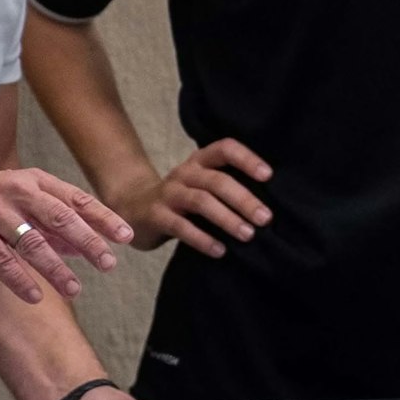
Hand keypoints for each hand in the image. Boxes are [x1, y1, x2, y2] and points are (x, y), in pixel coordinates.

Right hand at [0, 168, 132, 303]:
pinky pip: (1, 259)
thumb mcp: (19, 203)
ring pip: (32, 242)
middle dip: (88, 242)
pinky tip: (36, 296)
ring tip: (75, 289)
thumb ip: (52, 224)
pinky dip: (20, 279)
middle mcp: (17, 193)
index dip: (103, 218)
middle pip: (60, 218)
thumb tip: (86, 245)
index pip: (76, 199)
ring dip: (56, 268)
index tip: (126, 236)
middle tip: (109, 264)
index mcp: (33, 182)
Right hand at [110, 138, 271, 257]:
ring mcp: (168, 193)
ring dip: (227, 218)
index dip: (247, 159)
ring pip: (200, 201)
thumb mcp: (200, 186)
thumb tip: (267, 206)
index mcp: (199, 162)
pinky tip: (220, 251)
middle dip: (244, 199)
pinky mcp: (155, 215)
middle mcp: (184, 173)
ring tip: (248, 235)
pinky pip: (180, 226)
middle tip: (266, 218)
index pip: (224, 149)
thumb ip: (225, 189)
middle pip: (217, 180)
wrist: (131, 207)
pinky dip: (202, 239)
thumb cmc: (179, 200)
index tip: (268, 176)